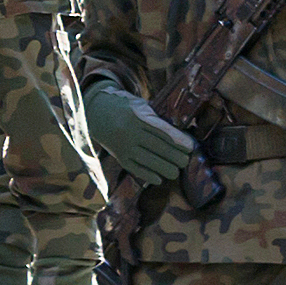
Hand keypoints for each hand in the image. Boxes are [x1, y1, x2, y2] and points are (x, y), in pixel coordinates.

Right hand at [82, 79, 203, 187]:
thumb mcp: (140, 105)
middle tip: (186, 161)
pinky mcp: (118, 155)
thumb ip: (156, 118)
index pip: (162, 130)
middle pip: (157, 147)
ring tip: (176, 172)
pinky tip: (158, 179)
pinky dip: (147, 175)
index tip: (190, 147)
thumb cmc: (125, 107)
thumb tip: (180, 135)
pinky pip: (133, 168)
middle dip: (175, 156)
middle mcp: (130, 132)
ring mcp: (123, 145)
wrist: (95, 112)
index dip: (178, 140)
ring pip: (147, 160)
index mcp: (138, 116)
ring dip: (164, 168)